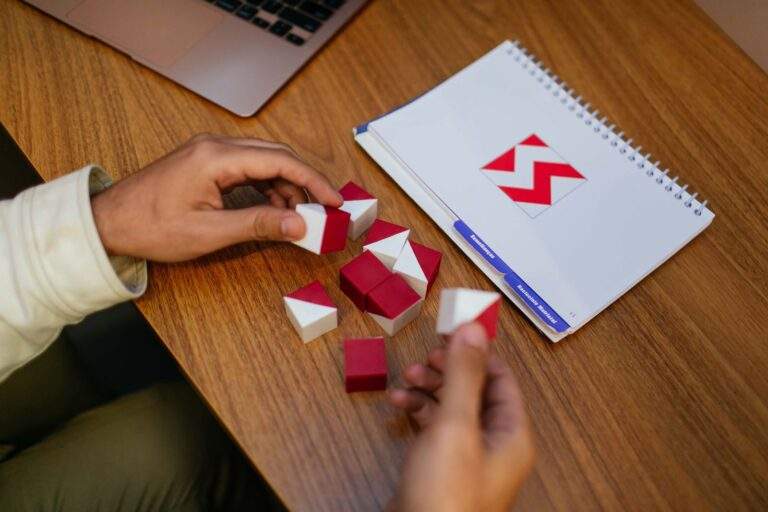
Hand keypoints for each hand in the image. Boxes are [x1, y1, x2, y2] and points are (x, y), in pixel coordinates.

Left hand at [91, 134, 341, 261]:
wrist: (109, 222)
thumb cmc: (150, 226)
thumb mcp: (209, 232)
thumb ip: (259, 225)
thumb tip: (299, 225)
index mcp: (216, 158)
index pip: (280, 161)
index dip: (313, 181)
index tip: (335, 201)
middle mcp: (215, 146)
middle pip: (276, 155)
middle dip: (303, 182)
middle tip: (324, 210)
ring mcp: (209, 152)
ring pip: (263, 161)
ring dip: (285, 187)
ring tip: (298, 217)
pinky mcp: (206, 162)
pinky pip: (247, 168)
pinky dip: (266, 187)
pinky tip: (273, 209)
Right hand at [388, 323, 534, 511]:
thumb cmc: (445, 491)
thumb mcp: (456, 425)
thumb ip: (465, 375)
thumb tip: (474, 327)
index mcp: (511, 433)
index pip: (502, 378)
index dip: (476, 352)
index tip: (448, 333)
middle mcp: (494, 443)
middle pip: (474, 390)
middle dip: (446, 370)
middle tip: (422, 358)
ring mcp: (467, 456)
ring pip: (450, 406)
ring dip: (428, 388)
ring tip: (404, 378)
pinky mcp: (442, 466)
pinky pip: (434, 427)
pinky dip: (417, 411)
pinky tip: (396, 403)